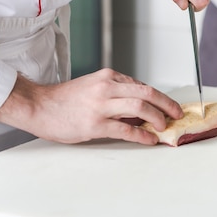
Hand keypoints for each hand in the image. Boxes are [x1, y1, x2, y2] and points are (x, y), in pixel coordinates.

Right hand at [0, 69, 183, 144]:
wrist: (39, 106)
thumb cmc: (64, 99)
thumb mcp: (93, 86)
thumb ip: (115, 92)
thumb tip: (139, 106)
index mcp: (108, 77)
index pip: (141, 85)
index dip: (158, 97)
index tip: (167, 106)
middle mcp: (107, 88)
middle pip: (147, 92)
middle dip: (167, 104)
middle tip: (177, 113)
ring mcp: (101, 105)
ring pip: (140, 107)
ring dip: (157, 118)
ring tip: (164, 126)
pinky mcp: (95, 124)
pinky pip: (126, 129)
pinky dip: (142, 134)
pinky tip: (149, 139)